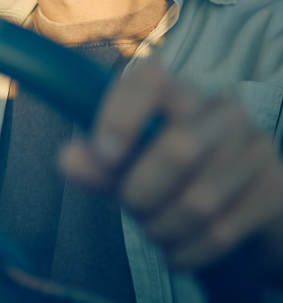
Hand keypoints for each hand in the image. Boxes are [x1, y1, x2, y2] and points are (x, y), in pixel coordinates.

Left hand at [60, 63, 282, 277]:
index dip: (122, 119)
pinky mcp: (275, 188)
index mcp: (175, 91)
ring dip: (162, 227)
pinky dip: (187, 250)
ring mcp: (254, 146)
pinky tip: (177, 249)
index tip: (104, 158)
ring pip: (199, 199)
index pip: (149, 81)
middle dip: (141, 192)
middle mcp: (221, 109)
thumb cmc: (168, 178)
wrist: (236, 210)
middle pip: (180, 147)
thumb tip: (70, 159)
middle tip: (129, 206)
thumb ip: (97, 164)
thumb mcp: (126, 167)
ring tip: (153, 228)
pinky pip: (222, 230)